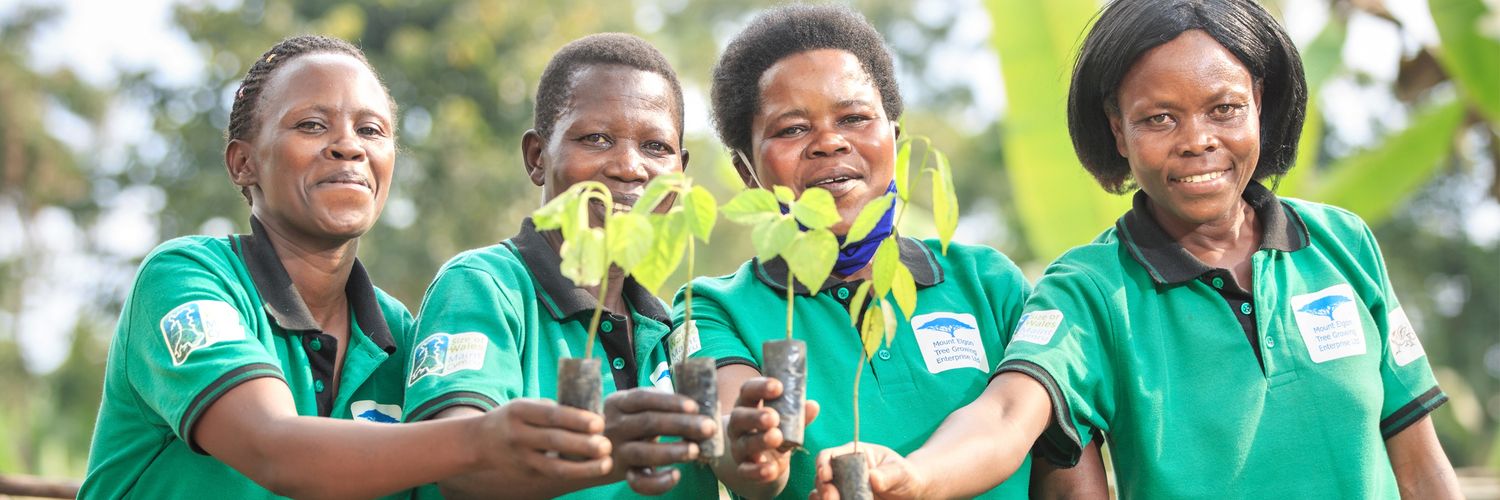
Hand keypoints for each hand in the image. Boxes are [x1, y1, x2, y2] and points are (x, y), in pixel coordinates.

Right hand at [473, 398, 611, 479]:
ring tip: (605, 463)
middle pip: (554, 441)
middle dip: (583, 445)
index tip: (599, 422)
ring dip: (583, 467)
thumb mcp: (526, 405)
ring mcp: (520, 457)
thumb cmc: (513, 418)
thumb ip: (552, 409)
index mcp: (520, 411)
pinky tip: (591, 470)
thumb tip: (589, 413)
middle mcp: (518, 435)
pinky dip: (574, 473)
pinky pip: (552, 475)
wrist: (479, 442)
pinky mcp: (526, 473)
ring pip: (554, 466)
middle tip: (607, 445)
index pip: (551, 415)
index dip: (577, 419)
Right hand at [603, 388, 718, 494]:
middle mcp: (614, 425)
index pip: (643, 398)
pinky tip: (676, 475)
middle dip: (681, 425)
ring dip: (672, 451)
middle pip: (648, 423)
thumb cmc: (627, 421)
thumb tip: (700, 407)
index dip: (670, 402)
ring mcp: (615, 452)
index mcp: (618, 402)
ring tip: (696, 450)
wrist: (593, 448)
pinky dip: (658, 482)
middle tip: (709, 427)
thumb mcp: (633, 407)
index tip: (694, 406)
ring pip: (643, 452)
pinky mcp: (621, 474)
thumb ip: (658, 403)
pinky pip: (639, 482)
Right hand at [728, 377, 819, 484]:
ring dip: (760, 441)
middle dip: (756, 417)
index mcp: (748, 404)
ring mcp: (738, 446)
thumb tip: (812, 405)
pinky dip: (758, 471)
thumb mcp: (787, 420)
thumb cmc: (775, 429)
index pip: (748, 391)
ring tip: (776, 437)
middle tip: (773, 417)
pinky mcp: (743, 467)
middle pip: (740, 417)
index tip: (778, 387)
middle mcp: (738, 424)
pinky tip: (771, 469)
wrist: (764, 459)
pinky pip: (746, 470)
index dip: (760, 387)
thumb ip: (798, 415)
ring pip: (745, 443)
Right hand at [810, 442, 925, 499]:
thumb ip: (888, 474)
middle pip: (821, 478)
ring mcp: (842, 489)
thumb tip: (873, 478)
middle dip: (824, 488)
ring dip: (823, 499)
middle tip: (832, 498)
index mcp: (852, 455)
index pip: (829, 455)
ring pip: (821, 494)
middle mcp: (842, 472)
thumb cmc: (905, 476)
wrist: (910, 494)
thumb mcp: (901, 473)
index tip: (826, 476)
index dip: (823, 464)